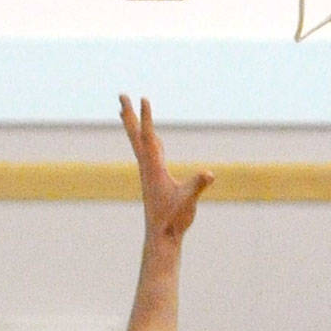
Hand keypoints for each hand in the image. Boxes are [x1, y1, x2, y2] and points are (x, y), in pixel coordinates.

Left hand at [120, 96, 213, 246]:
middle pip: (135, 135)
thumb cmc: (174, 219)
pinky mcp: (154, 177)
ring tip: (126, 111)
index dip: (146, 118)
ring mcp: (149, 172)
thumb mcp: (188, 201)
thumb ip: (198, 185)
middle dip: (129, 115)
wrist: (161, 235)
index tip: (144, 98)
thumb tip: (209, 175)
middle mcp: (147, 167)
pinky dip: (146, 139)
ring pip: (139, 142)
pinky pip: (148, 152)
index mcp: (153, 168)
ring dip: (133, 125)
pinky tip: (149, 138)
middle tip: (121, 95)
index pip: (149, 138)